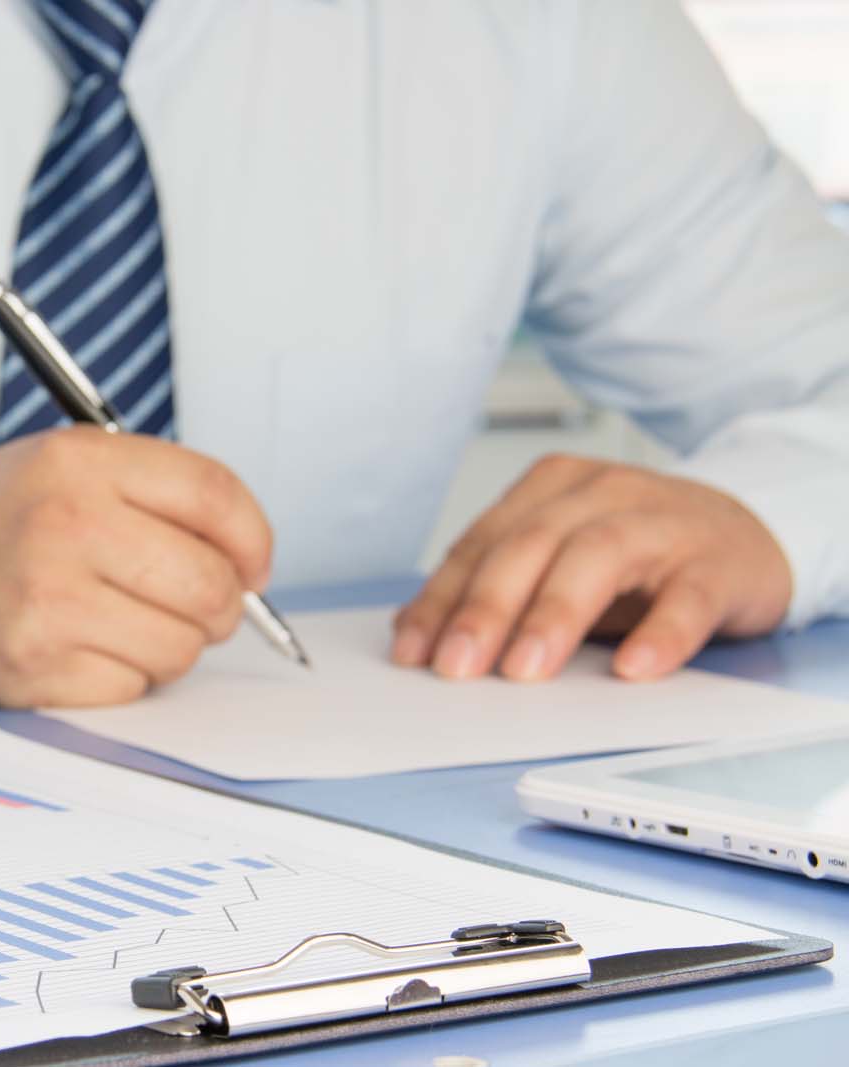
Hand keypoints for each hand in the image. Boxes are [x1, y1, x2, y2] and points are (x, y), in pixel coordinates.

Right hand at [0, 427, 272, 707]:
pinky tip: (89, 647)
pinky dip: (127, 674)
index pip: (213, 496)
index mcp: (78, 462)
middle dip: (224, 604)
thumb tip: (249, 561)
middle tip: (201, 603)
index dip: (253, 538)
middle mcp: (63, 528)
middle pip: (210, 584)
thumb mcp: (68, 464)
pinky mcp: (34, 670)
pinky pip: (134, 687)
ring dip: (174, 643)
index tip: (255, 563)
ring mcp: (47, 605)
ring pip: (181, 647)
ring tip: (130, 621)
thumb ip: (159, 493)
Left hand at [391, 455, 791, 682]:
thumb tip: (418, 637)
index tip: (411, 651)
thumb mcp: (560, 561)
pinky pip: (688, 596)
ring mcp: (663, 523)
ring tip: (524, 669)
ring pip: (598, 557)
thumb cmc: (637, 557)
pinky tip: (632, 669)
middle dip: (485, 608)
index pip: (482, 543)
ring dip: (554, 616)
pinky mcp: (718, 563)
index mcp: (550, 489)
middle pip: (530, 545)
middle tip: (455, 667)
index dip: (442, 598)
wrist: (750, 531)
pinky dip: (660, 633)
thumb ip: (500, 588)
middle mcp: (601, 493)